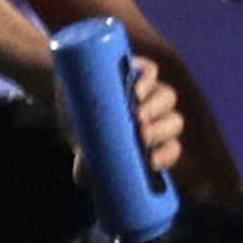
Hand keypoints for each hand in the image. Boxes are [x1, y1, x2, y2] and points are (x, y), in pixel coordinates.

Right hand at [65, 54, 184, 184]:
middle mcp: (157, 115)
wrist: (69, 98)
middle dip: (160, 130)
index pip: (172, 149)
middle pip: (174, 122)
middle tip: (140, 135)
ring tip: (137, 115)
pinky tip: (136, 89)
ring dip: (156, 107)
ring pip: (167, 96)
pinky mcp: (137, 68)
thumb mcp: (85, 154)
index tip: (151, 161)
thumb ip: (86, 168)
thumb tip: (84, 174)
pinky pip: (151, 72)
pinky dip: (147, 80)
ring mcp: (150, 91)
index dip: (167, 154)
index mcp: (154, 140)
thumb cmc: (84, 135)